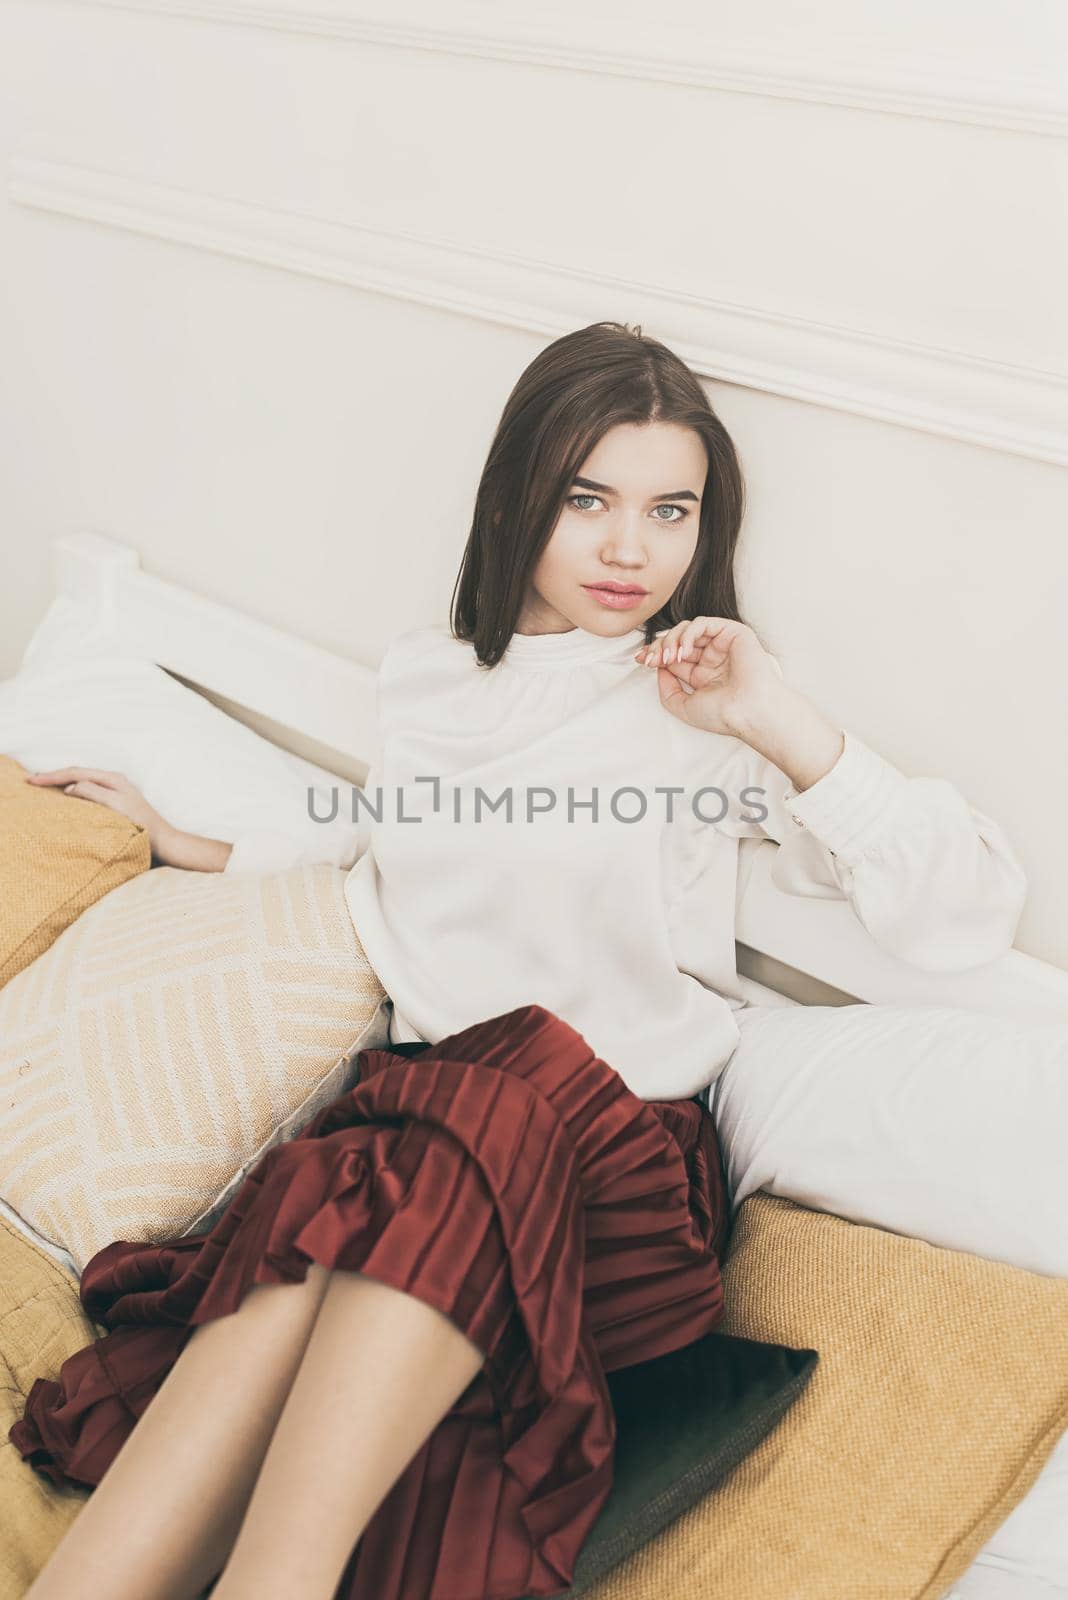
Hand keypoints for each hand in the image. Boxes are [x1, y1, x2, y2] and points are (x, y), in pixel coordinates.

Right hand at [24, 767, 175, 859]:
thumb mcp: (116, 807)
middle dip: (54, 776)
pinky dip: (72, 792)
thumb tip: (70, 788)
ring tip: (44, 785)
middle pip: (78, 774)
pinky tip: (65, 799)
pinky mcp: (115, 803)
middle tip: (32, 780)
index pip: (76, 773)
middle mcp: (114, 782)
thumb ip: (93, 794)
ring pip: (82, 782)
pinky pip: (88, 792)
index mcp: (113, 779)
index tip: (33, 779)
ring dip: (62, 782)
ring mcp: (115, 792)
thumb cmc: (142, 826)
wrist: (163, 842)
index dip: (53, 776)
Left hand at [634, 616, 782, 736]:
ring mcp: (722, 644)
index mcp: (703, 673)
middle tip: (650, 658)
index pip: (674, 655)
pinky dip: (688, 634)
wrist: (748, 712)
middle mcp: (712, 657)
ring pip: (687, 628)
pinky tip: (683, 650)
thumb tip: (659, 669)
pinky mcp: (733, 632)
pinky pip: (703, 623)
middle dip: (660, 646)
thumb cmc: (722, 714)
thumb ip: (666, 690)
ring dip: (672, 640)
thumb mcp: (683, 706)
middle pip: (678, 640)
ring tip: (669, 657)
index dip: (656, 653)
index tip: (641, 659)